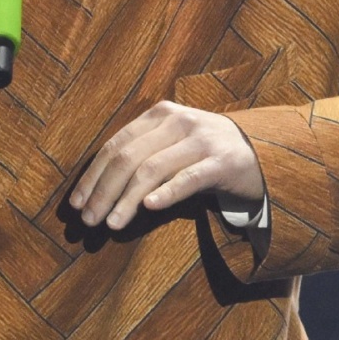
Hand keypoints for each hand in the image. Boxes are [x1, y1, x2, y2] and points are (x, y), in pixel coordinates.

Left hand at [70, 101, 264, 229]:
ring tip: (111, 224)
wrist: (261, 152)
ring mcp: (202, 140)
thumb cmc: (204, 153)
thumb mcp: (171, 144)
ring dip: (126, 200)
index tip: (77, 203)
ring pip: (152, 169)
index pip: (116, 145)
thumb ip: (140, 156)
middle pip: (129, 158)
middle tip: (88, 221)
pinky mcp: (223, 162)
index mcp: (160, 114)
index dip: (93, 175)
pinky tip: (149, 208)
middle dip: (104, 191)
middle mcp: (178, 121)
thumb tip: (95, 191)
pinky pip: (189, 178)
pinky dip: (166, 193)